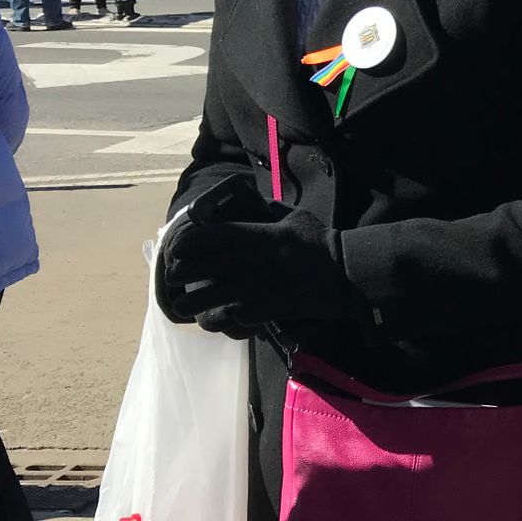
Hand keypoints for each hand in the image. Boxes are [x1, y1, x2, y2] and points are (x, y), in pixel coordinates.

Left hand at [161, 212, 359, 329]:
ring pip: (211, 298)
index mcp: (257, 236)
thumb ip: (269, 211)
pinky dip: (226, 317)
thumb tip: (250, 203)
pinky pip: (235, 316)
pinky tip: (223, 317)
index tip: (176, 250)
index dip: (186, 244)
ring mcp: (257, 288)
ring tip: (184, 307)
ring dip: (193, 303)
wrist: (347, 275)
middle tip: (174, 278)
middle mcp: (251, 262)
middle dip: (181, 274)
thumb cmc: (322, 243)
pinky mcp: (267, 310)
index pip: (209, 237)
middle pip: (202, 269)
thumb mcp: (295, 218)